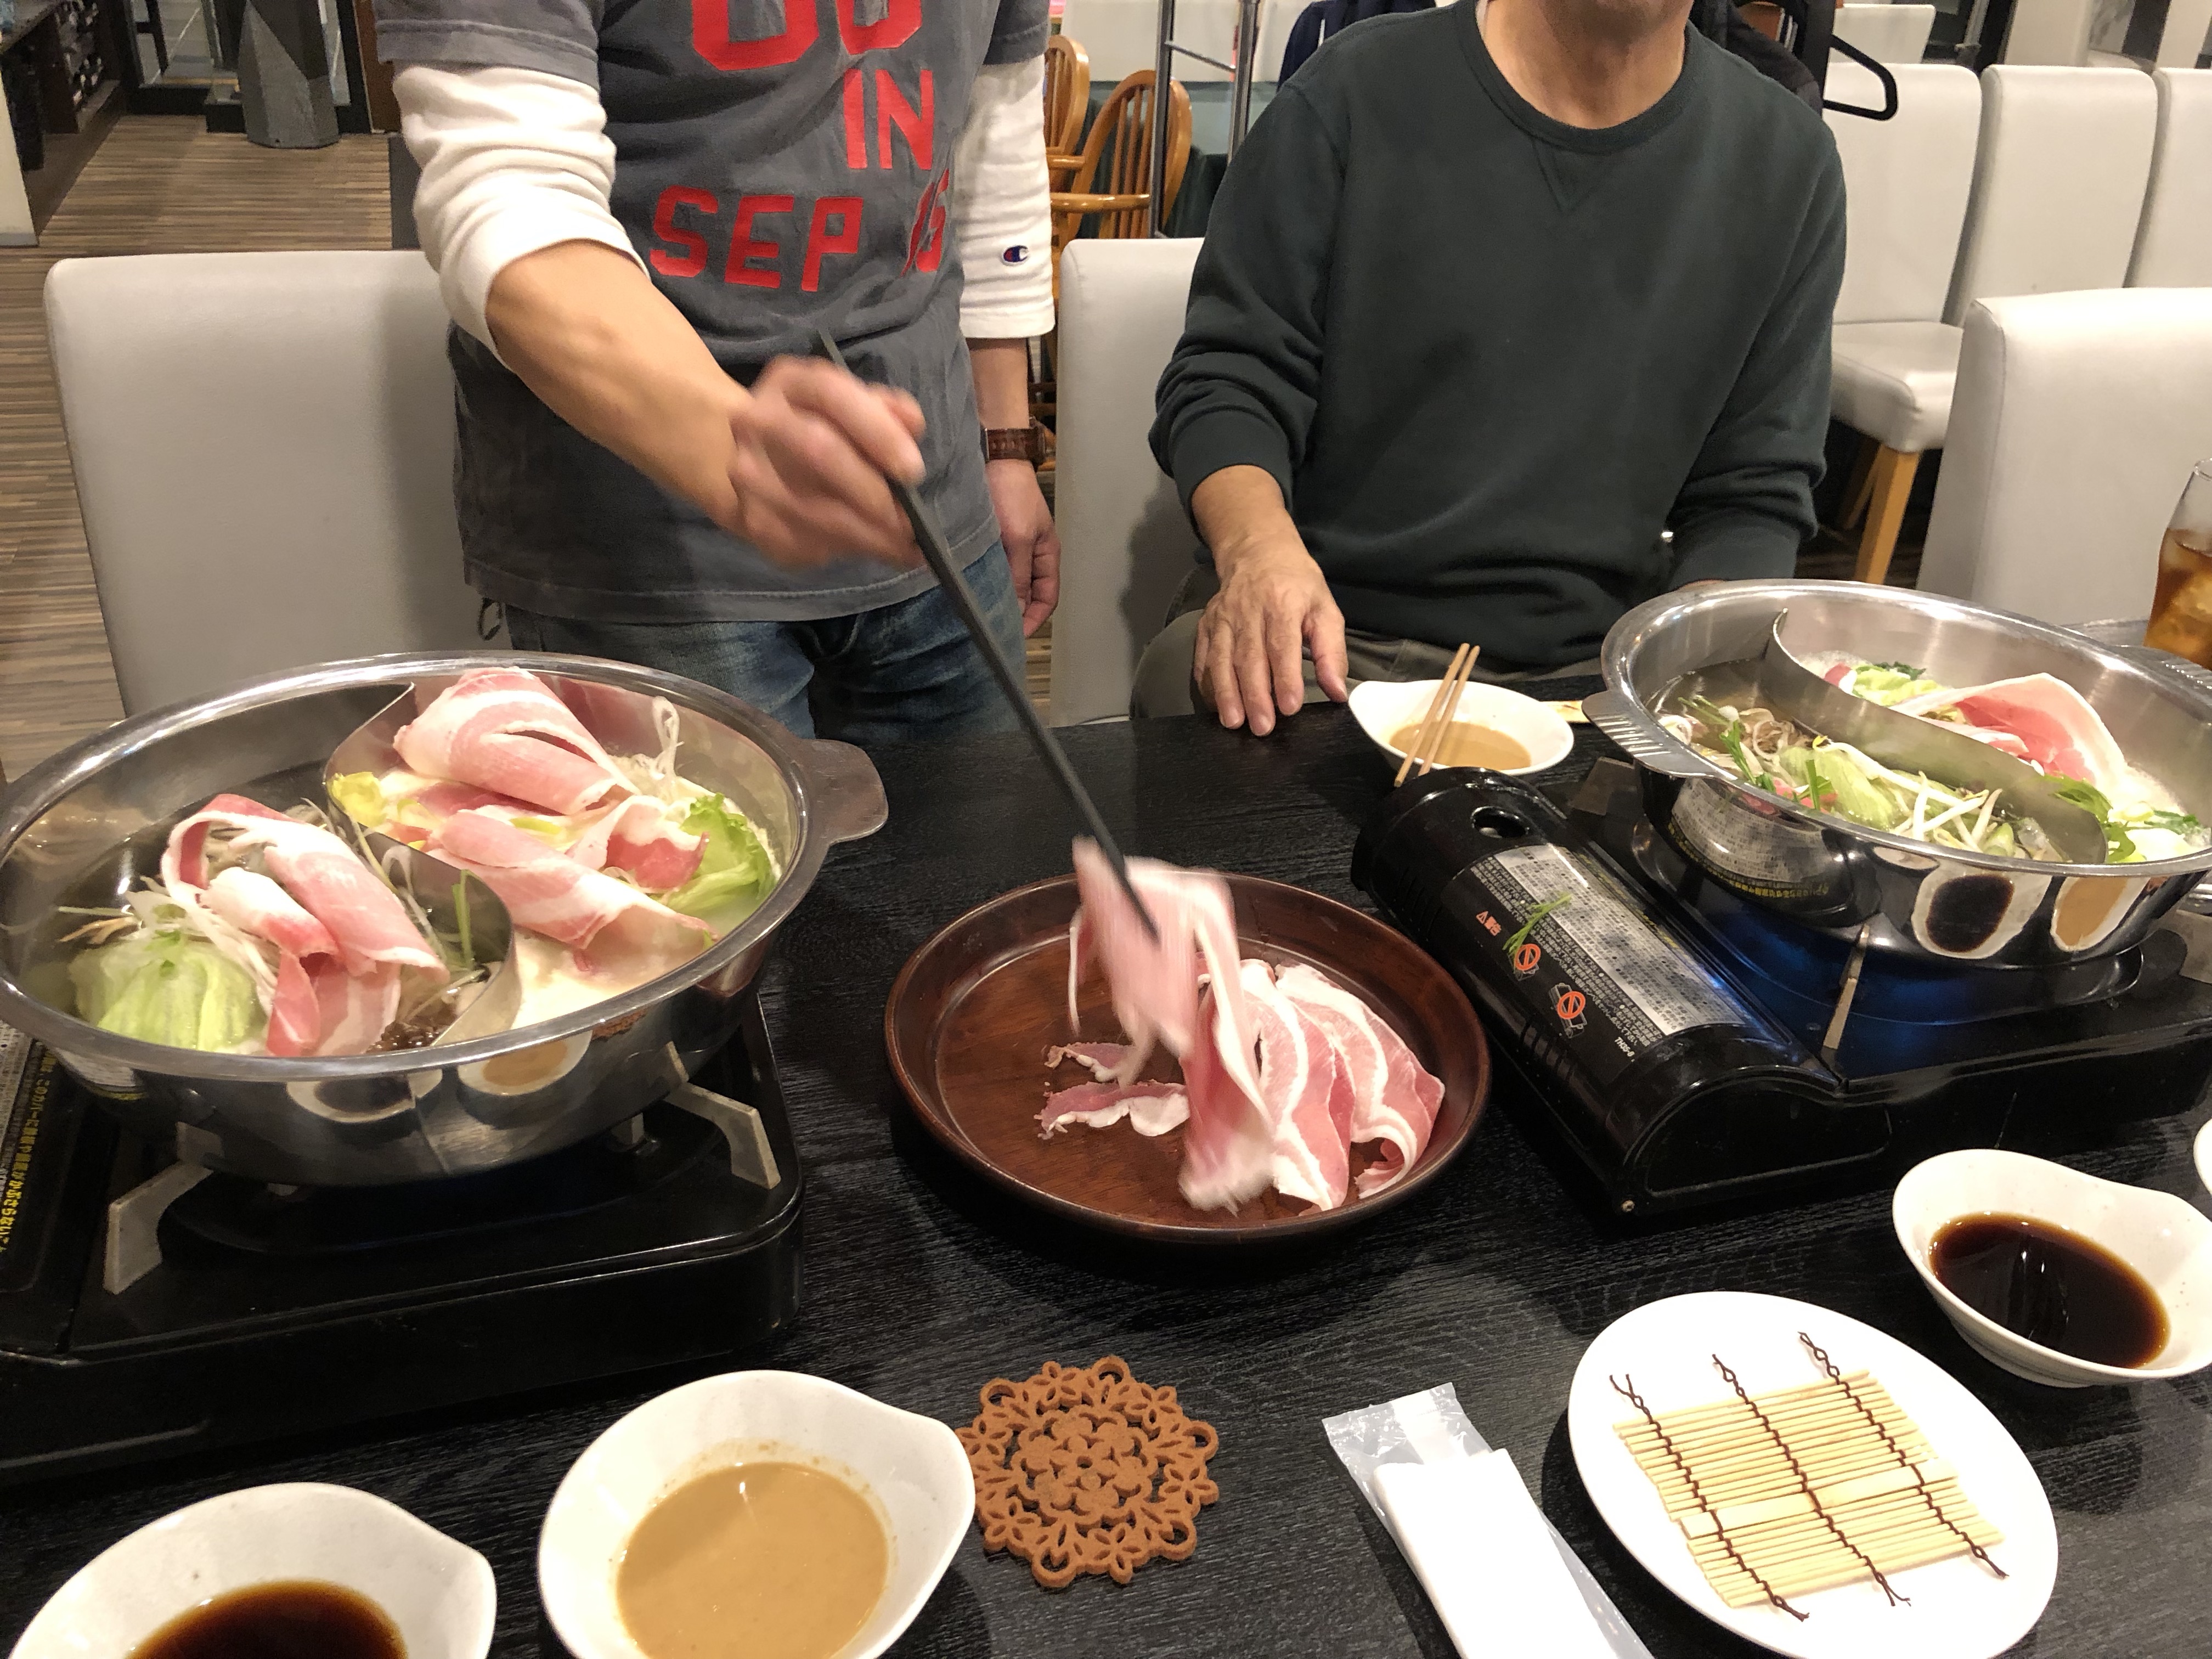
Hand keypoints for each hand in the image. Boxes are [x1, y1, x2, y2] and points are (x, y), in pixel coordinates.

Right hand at [722, 356, 926, 566]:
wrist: (744, 458)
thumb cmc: (818, 426)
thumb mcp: (850, 404)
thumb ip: (885, 408)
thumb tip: (912, 424)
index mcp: (790, 383)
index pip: (833, 395)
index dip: (878, 432)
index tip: (913, 471)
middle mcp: (758, 421)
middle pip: (819, 451)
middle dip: (873, 491)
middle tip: (909, 521)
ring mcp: (747, 473)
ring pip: (813, 510)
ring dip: (867, 535)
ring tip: (904, 546)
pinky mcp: (751, 518)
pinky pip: (805, 543)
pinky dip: (848, 550)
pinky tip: (874, 549)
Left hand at [987, 459, 1059, 635]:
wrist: (992, 455)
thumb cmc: (1012, 492)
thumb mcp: (1018, 538)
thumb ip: (1019, 576)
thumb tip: (1019, 612)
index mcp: (1046, 554)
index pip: (1047, 598)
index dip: (1035, 620)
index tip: (1015, 636)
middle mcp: (1029, 553)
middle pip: (1026, 593)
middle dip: (1014, 612)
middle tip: (993, 629)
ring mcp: (1009, 545)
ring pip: (1006, 581)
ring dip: (995, 596)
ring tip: (978, 612)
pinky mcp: (990, 537)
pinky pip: (989, 566)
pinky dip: (982, 579)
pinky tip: (967, 587)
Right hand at [1194, 530, 1347, 735]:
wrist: (1258, 553)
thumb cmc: (1297, 585)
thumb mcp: (1325, 609)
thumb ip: (1332, 652)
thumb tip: (1337, 691)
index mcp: (1282, 603)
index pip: (1282, 645)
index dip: (1285, 678)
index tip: (1290, 707)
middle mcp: (1248, 610)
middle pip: (1249, 657)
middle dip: (1254, 695)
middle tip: (1263, 727)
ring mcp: (1223, 617)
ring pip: (1221, 659)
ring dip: (1227, 693)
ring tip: (1234, 722)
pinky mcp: (1206, 624)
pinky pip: (1203, 657)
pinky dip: (1207, 683)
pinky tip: (1215, 705)